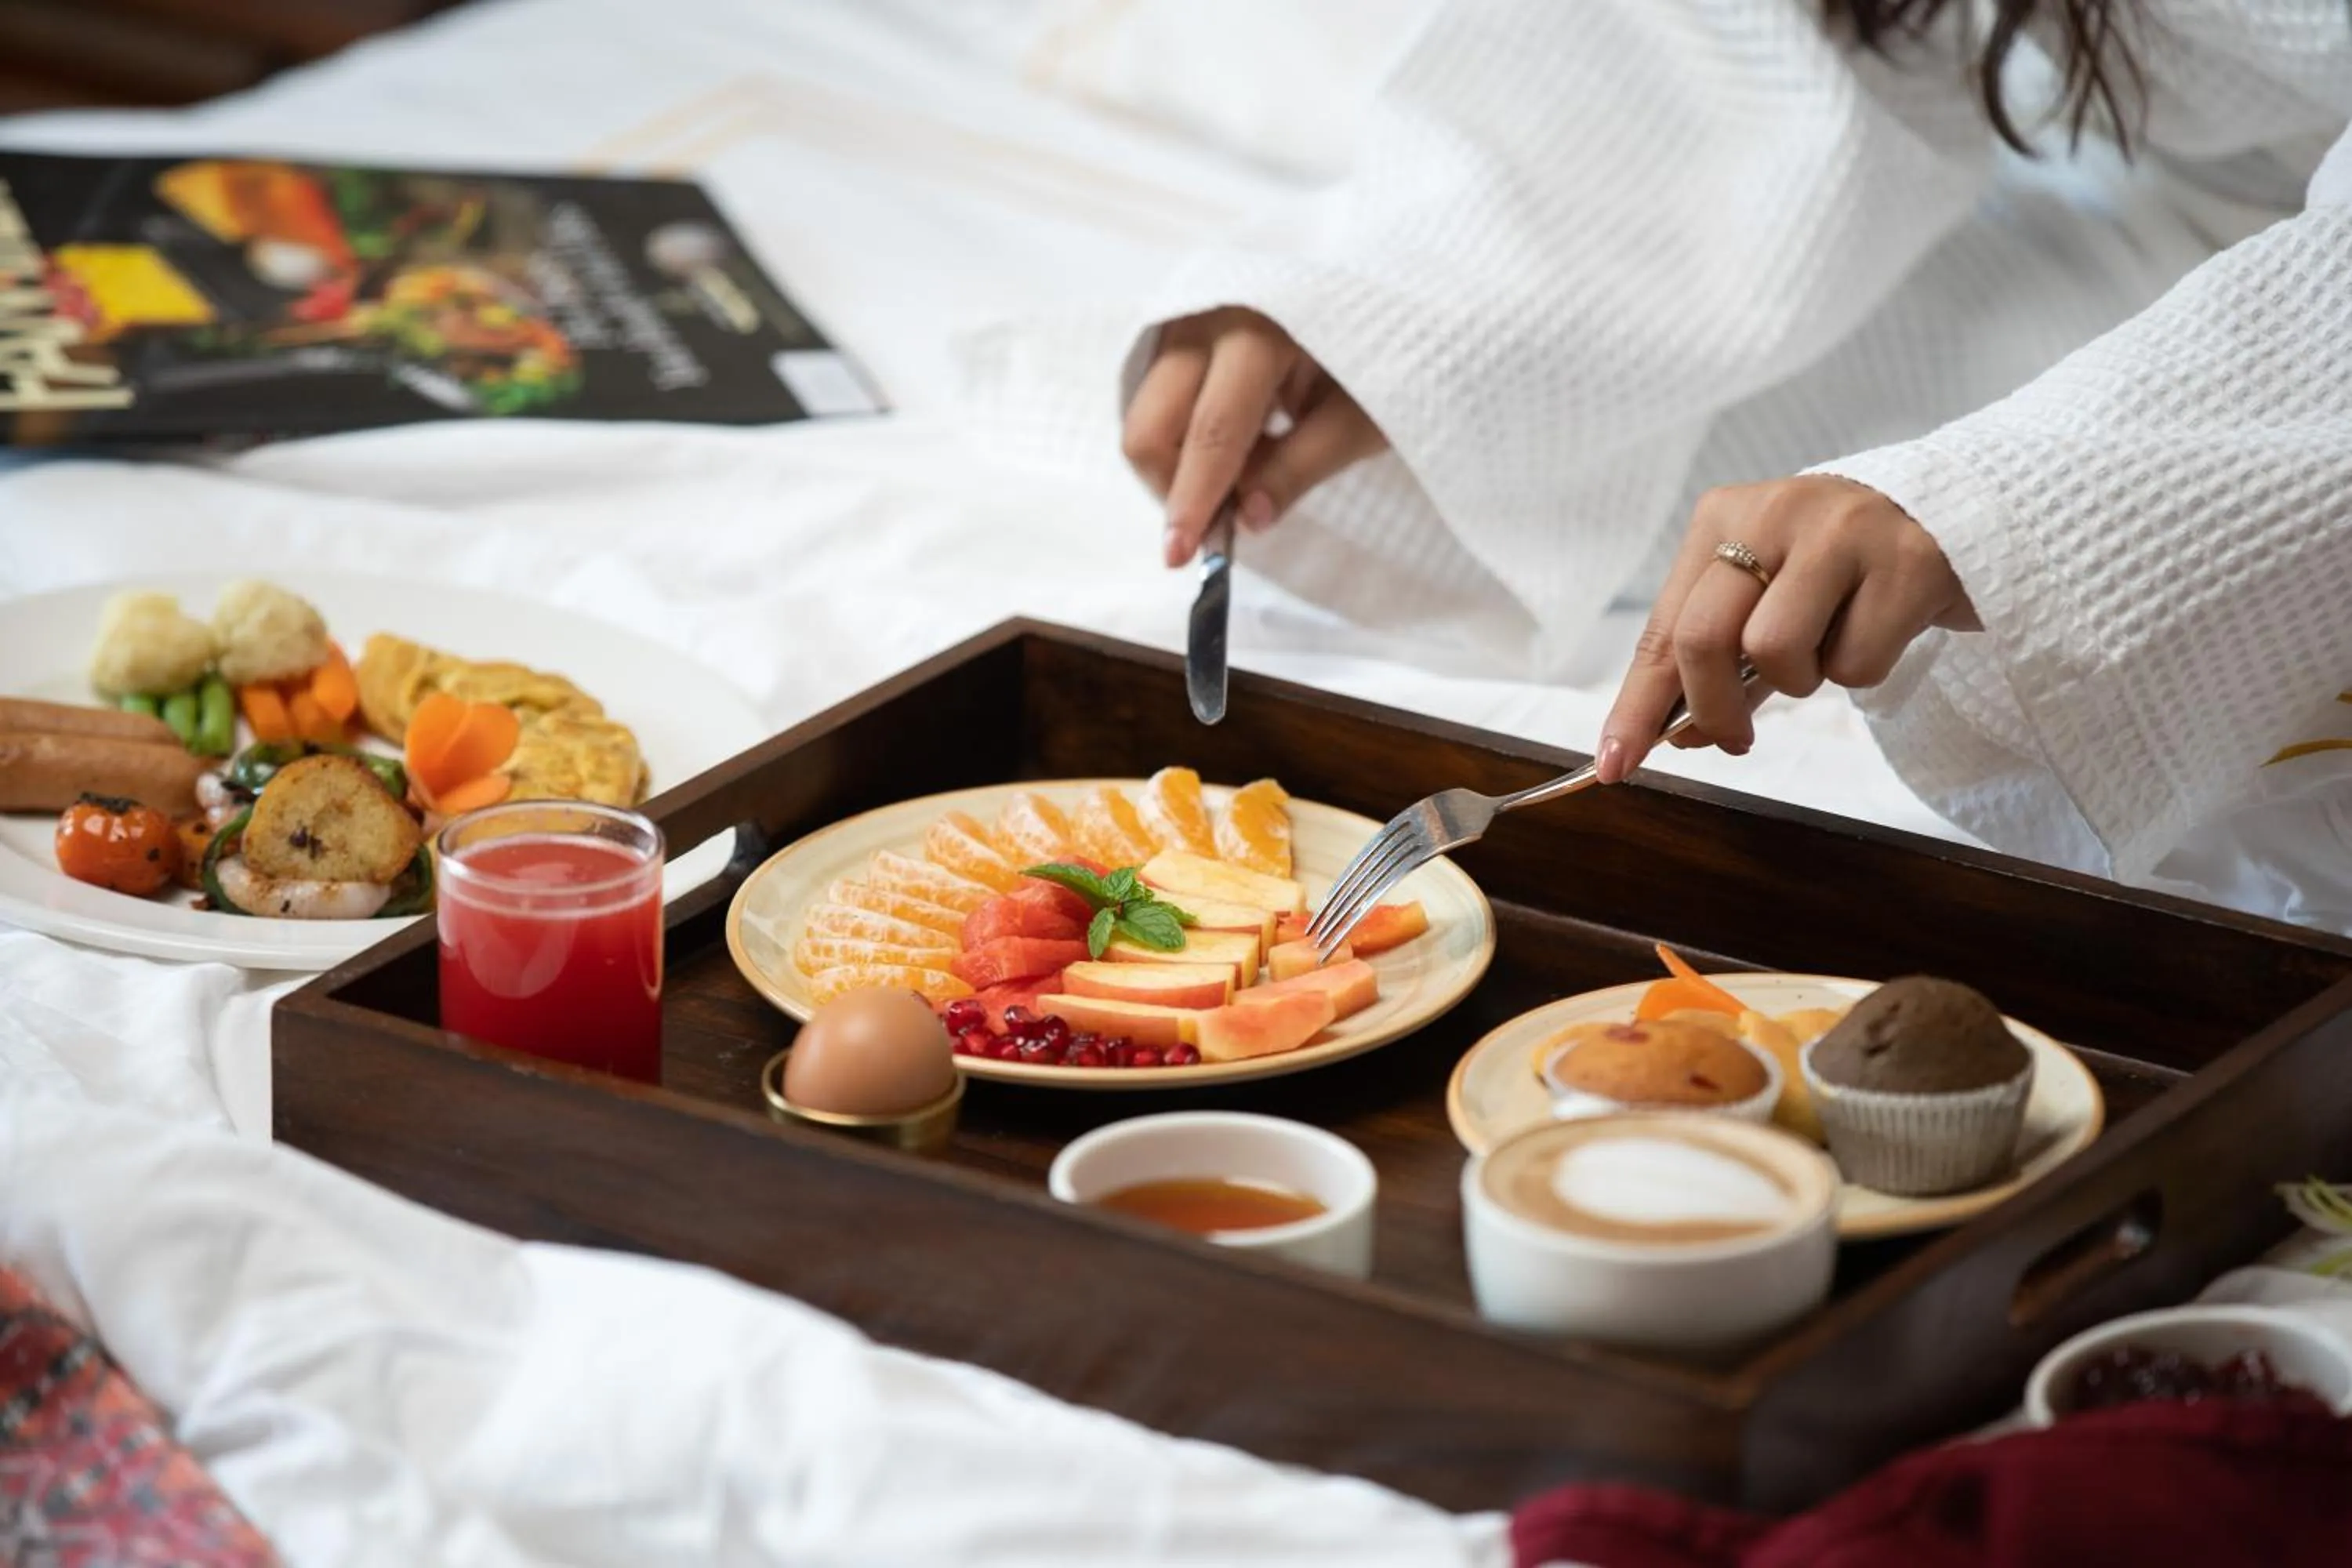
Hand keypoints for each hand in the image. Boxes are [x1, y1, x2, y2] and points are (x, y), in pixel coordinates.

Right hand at [1122, 307, 1387, 566]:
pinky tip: (1237, 439)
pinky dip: (1185, 434)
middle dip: (1174, 485)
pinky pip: (1157, 396)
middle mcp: (1207, 313)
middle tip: (1224, 517)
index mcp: (1262, 329)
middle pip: (1152, 424)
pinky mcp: (1179, 324)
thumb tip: (1246, 518)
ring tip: (1245, 469)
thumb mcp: (1364, 417)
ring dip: (1180, 462)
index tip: (1179, 557)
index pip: (1214, 431)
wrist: (1385, 287)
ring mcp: (1186, 314)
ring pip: (1146, 412)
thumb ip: (1302, 466)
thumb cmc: (1387, 351)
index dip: (1194, 500)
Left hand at [1595, 476, 1978, 781]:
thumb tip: (1670, 734)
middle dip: (1712, 710)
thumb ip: (1719, 661)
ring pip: (1777, 653)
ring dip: (1801, 680)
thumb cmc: (1844, 572)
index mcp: (1724, 517)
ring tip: (1830, 646)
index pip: (1664, 627)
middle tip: (1734, 739)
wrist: (1959, 519)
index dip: (1637, 704)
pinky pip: (1855, 664)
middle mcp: (1775, 511)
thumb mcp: (1769, 597)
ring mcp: (1843, 531)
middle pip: (1703, 639)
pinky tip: (1883, 628)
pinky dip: (1863, 670)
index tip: (1613, 763)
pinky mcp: (1909, 562)